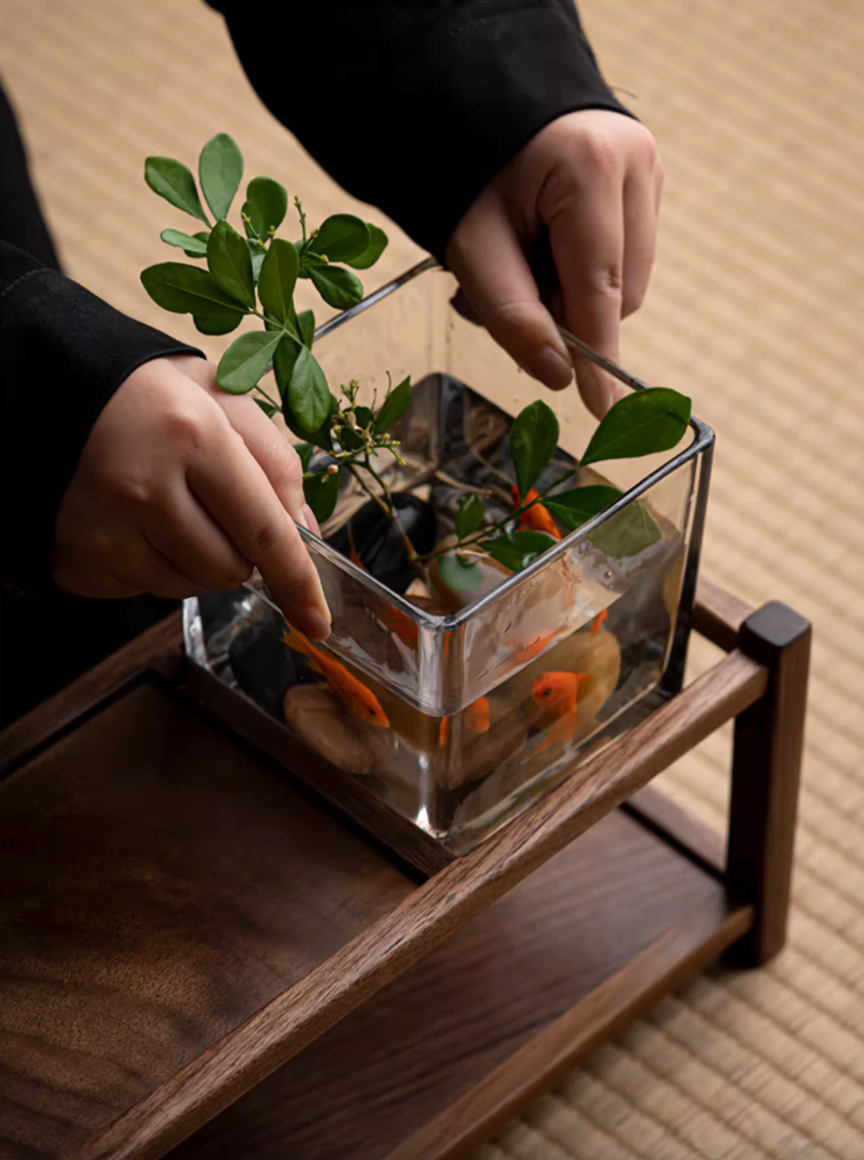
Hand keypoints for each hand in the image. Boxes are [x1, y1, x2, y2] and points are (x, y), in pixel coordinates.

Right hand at [53, 354, 330, 639]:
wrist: (57, 395)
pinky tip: (132, 521)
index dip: (298, 582)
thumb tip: (306, 535)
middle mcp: (143, 486)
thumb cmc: (153, 397)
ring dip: (195, 560)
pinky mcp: (77, 559)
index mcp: (193, 436)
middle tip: (207, 500)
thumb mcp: (224, 402)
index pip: (264, 531)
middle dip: (237, 549)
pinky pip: (145, 591)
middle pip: (230, 570)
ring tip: (166, 505)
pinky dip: (153, 565)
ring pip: (190, 587)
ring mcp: (104, 528)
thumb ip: (276, 464)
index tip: (317, 622)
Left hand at [446, 110, 662, 417]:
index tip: (602, 408)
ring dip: (573, 292)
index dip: (597, 353)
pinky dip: (583, 269)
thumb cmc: (467, 169)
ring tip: (524, 257)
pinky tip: (547, 241)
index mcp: (591, 166)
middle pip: (619, 290)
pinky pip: (625, 256)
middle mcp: (636, 162)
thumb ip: (511, 314)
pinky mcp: (646, 179)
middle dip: (565, 310)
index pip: (599, 286)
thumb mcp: (472, 246)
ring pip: (626, 279)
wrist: (475, 102)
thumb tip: (558, 376)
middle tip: (510, 286)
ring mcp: (648, 167)